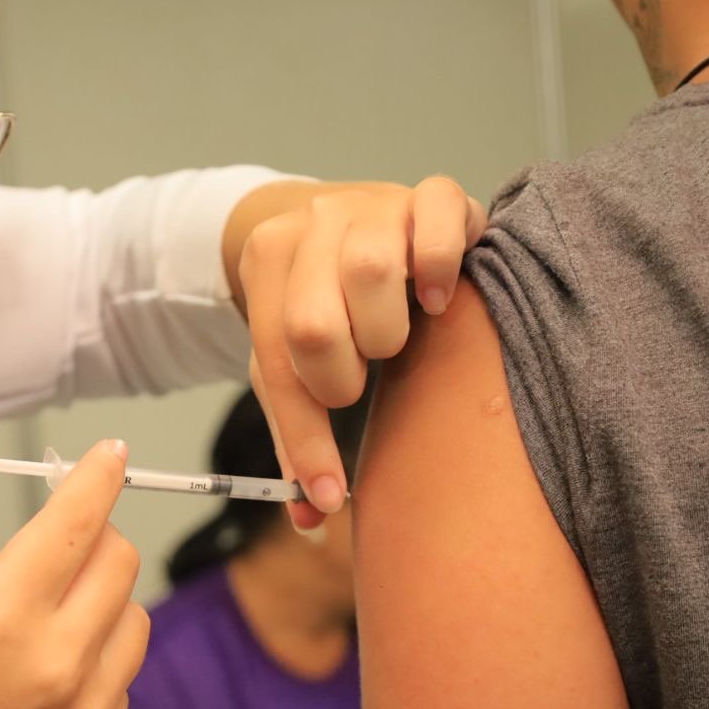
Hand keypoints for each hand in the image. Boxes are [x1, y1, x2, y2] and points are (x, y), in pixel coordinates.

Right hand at [0, 420, 147, 708]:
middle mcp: (58, 671)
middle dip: (94, 534)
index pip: (79, 519)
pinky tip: (39, 685)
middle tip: (57, 540)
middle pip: (119, 563)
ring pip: (134, 625)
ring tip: (42, 617)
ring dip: (102, 601)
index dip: (99, 475)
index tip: (110, 456)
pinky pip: (123, 691)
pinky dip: (97, 669)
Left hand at [231, 178, 485, 527]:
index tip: (330, 496)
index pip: (277, 365)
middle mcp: (314, 223)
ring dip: (386, 332)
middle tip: (359, 377)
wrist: (354, 213)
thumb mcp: (295, 360)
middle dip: (341, 376)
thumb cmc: (326, 301)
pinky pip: (436, 224)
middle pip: (313, 323)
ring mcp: (373, 203)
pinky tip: (436, 300)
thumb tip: (312, 516)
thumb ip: (299, 433)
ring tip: (394, 340)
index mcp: (267, 262)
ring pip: (370, 274)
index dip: (306, 441)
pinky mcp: (430, 193)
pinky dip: (441, 269)